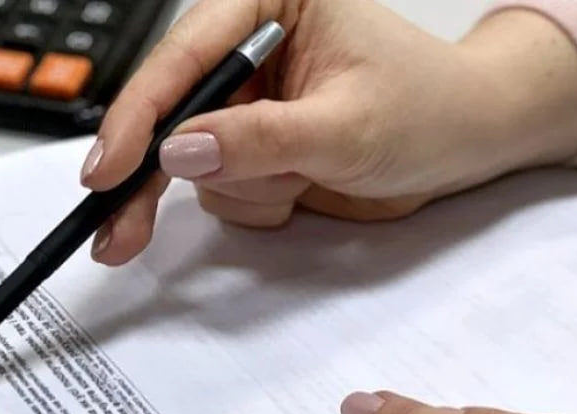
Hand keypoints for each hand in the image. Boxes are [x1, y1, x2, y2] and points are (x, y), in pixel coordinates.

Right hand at [81, 0, 576, 265]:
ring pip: (191, 164)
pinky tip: (298, 193)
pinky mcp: (249, 149)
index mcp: (267, 6)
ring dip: (240, 189)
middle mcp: (245, 50)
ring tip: (299, 185)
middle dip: (147, 176)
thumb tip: (179, 153)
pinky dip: (254, 204)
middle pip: (165, 114)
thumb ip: (261, 139)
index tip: (108, 170)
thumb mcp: (348, 125)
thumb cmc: (430, 107)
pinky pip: (218, 190)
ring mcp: (244, 104)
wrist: (468, 143)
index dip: (137, 117)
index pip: (183, 58)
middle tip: (116, 228)